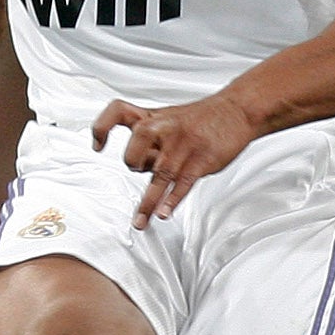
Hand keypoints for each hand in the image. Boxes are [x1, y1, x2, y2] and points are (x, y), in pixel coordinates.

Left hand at [92, 93, 254, 228]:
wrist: (236, 111)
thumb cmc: (201, 118)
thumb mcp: (168, 117)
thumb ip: (149, 139)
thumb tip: (135, 162)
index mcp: (153, 117)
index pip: (117, 112)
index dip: (102, 127)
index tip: (98, 145)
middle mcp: (163, 129)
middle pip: (133, 154)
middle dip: (134, 167)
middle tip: (143, 170)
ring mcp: (182, 146)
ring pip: (157, 178)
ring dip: (146, 204)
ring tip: (139, 222)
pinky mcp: (200, 160)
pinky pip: (182, 185)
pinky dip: (171, 201)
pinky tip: (164, 213)